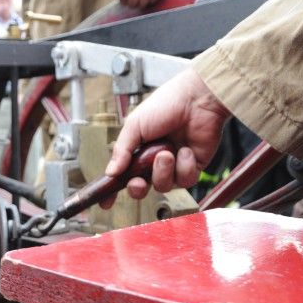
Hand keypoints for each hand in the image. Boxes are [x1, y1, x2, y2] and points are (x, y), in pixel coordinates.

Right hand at [101, 68, 230, 207]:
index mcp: (137, 150)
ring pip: (163, 186)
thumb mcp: (134, 125)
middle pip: (141, 188)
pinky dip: (184, 166)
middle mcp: (153, 161)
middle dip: (137, 188)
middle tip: (138, 180)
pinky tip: (186, 150)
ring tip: (167, 153)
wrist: (197, 99)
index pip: (122, 176)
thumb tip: (110, 172)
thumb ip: (121, 151)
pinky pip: (185, 181)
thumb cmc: (166, 105)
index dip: (113, 191)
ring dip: (163, 172)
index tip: (105, 203)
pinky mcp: (193, 167)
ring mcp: (173, 165)